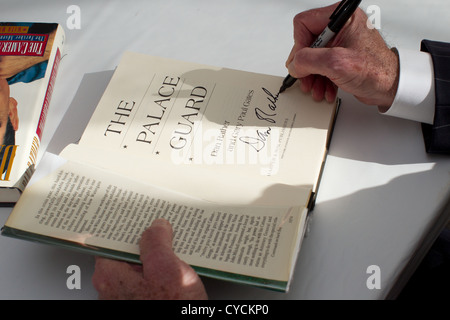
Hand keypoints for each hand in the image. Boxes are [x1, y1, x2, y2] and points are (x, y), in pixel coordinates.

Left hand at [92, 219, 207, 299]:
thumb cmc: (171, 309)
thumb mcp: (168, 269)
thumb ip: (157, 243)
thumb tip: (156, 227)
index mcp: (111, 274)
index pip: (111, 239)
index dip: (126, 225)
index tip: (136, 213)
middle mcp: (114, 287)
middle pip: (127, 252)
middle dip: (146, 240)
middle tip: (164, 230)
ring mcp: (127, 298)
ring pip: (140, 266)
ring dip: (157, 256)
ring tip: (176, 248)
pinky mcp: (143, 302)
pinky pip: (149, 279)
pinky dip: (161, 270)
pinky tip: (177, 267)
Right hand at [286, 2, 398, 106]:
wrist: (391, 86)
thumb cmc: (375, 70)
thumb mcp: (335, 63)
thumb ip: (308, 60)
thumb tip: (294, 64)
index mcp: (341, 18)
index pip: (304, 24)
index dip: (299, 45)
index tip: (300, 63)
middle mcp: (340, 27)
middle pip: (307, 42)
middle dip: (305, 65)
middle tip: (305, 78)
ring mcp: (341, 42)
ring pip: (313, 57)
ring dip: (312, 75)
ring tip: (315, 88)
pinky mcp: (342, 56)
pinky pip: (322, 65)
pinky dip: (320, 79)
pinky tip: (325, 89)